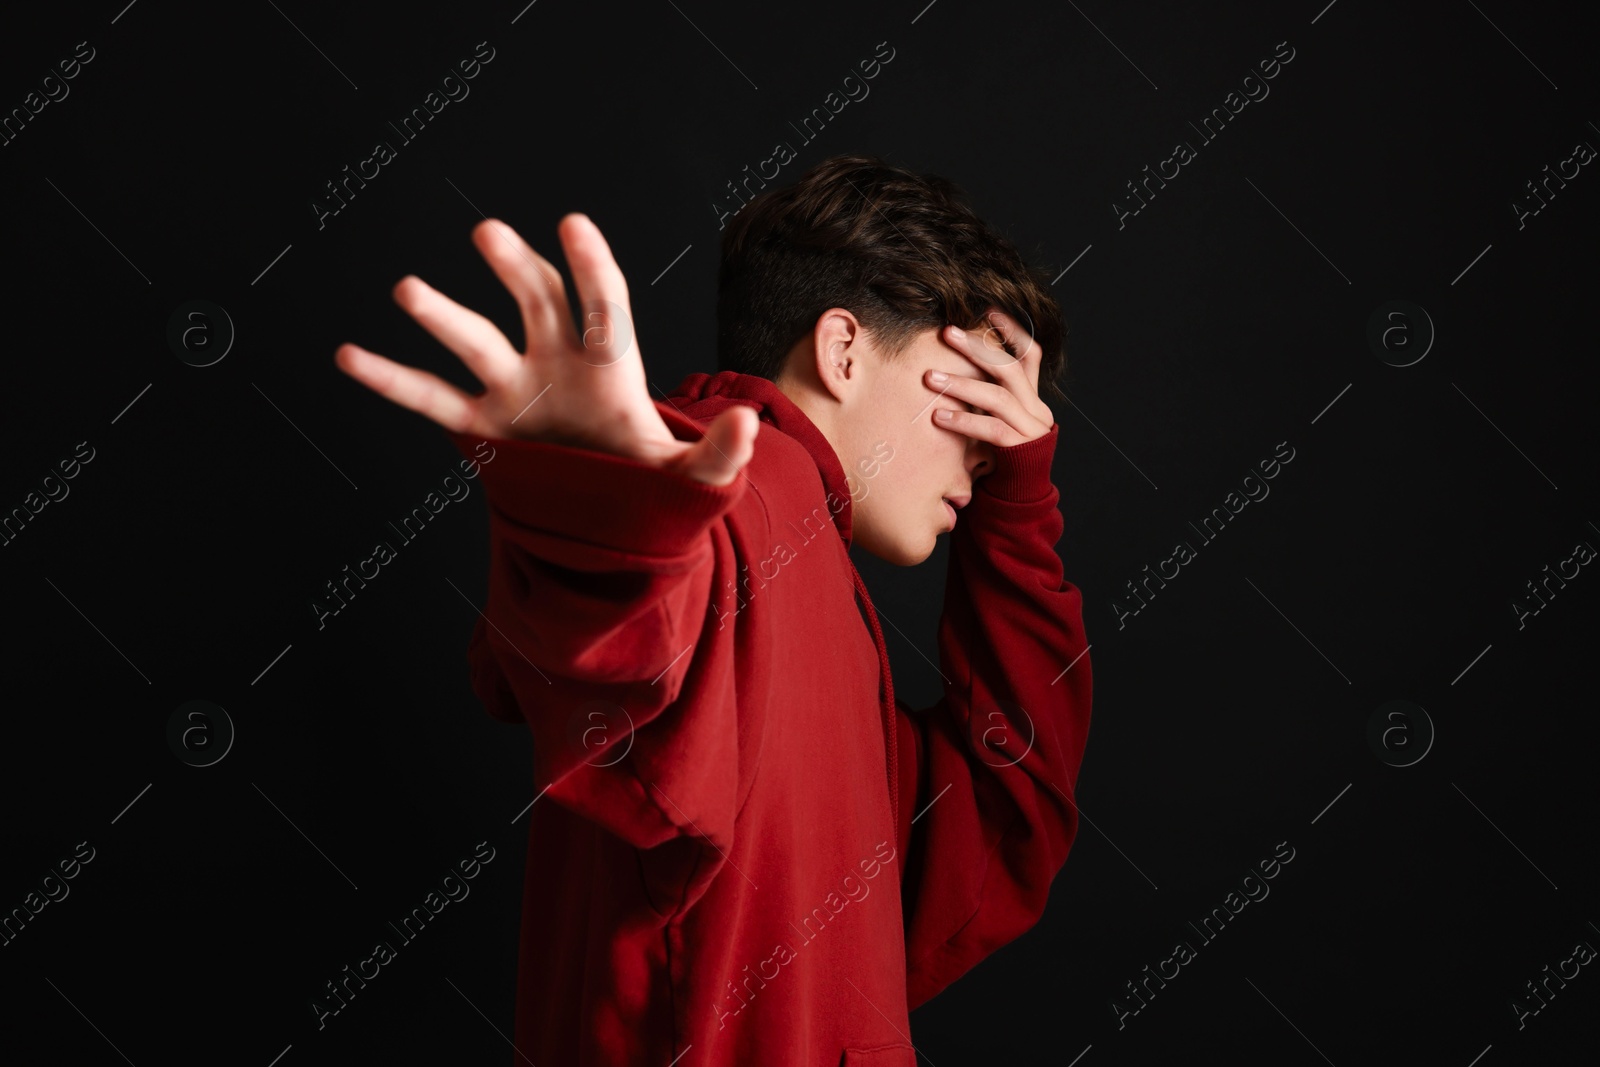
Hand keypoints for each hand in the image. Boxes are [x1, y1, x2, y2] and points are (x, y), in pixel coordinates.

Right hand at [334, 214, 757, 486]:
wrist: (609, 510)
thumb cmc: (652, 483)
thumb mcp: (694, 481)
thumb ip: (720, 457)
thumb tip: (745, 427)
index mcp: (613, 369)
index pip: (604, 309)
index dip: (590, 271)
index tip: (573, 225)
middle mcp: (558, 363)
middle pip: (536, 304)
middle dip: (514, 269)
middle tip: (488, 234)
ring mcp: (515, 389)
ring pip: (476, 343)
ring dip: (444, 317)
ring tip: (407, 289)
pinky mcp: (481, 425)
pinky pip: (431, 399)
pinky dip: (391, 380)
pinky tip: (348, 356)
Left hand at [928, 309, 1054, 445]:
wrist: (1016, 499)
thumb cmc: (997, 457)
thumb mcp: (994, 420)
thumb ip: (986, 395)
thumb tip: (954, 362)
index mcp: (1033, 397)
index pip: (1030, 354)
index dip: (1012, 330)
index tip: (987, 311)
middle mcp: (1037, 409)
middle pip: (1010, 368)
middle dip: (977, 347)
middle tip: (946, 333)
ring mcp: (1032, 429)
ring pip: (998, 397)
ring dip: (961, 384)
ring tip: (930, 379)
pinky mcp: (1021, 450)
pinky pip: (991, 430)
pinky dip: (964, 421)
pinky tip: (939, 417)